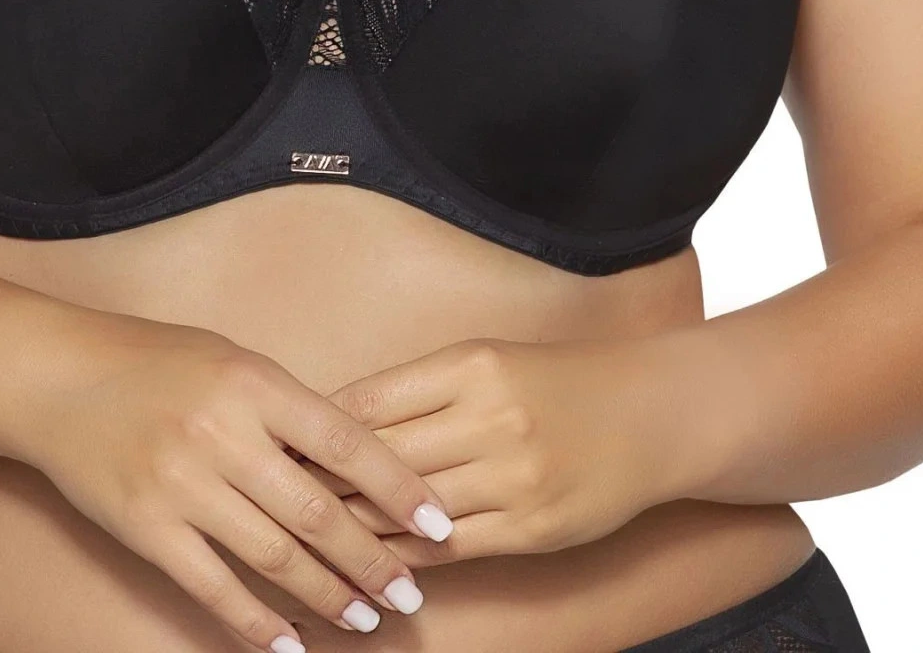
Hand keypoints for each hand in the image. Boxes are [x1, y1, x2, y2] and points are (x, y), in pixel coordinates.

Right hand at [5, 309, 452, 649]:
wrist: (59, 378)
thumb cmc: (155, 362)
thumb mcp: (231, 361)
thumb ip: (286, 410)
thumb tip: (353, 468)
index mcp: (253, 382)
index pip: (346, 442)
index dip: (398, 488)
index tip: (440, 525)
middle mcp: (222, 433)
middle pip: (316, 512)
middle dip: (370, 560)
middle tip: (409, 595)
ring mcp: (182, 485)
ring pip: (272, 556)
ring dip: (326, 596)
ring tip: (365, 620)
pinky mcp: (146, 527)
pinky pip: (212, 586)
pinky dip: (254, 624)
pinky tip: (289, 647)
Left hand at [303, 336, 678, 565]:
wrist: (650, 414)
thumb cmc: (555, 382)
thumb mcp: (486, 362)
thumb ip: (420, 390)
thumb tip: (338, 420)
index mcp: (470, 365)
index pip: (370, 402)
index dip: (318, 431)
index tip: (278, 447)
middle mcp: (490, 418)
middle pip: (381, 458)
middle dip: (323, 482)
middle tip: (273, 498)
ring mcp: (513, 477)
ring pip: (409, 510)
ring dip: (356, 527)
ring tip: (308, 538)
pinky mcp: (533, 528)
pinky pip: (450, 548)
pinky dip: (406, 555)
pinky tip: (374, 560)